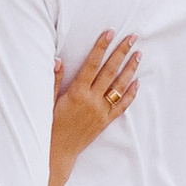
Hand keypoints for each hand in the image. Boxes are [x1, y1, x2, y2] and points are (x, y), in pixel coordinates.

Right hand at [49, 31, 139, 183]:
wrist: (58, 152)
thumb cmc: (50, 126)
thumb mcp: (48, 102)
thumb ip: (54, 80)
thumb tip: (57, 60)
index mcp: (77, 93)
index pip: (92, 64)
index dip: (101, 47)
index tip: (110, 33)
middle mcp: (92, 101)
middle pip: (110, 71)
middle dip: (121, 52)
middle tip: (132, 38)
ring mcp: (101, 111)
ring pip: (119, 87)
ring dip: (130, 69)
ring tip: (138, 54)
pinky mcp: (105, 121)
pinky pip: (122, 106)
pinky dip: (131, 94)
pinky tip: (137, 83)